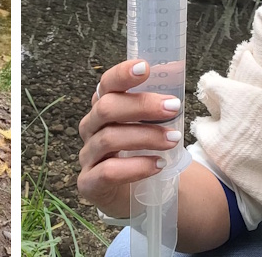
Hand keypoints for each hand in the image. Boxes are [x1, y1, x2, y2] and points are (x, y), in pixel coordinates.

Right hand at [76, 59, 183, 217]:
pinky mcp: (89, 183)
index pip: (106, 85)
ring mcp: (87, 156)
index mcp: (103, 108)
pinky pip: (108, 172)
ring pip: (109, 139)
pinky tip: (158, 164)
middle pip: (107, 109)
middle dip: (142, 105)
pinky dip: (136, 167)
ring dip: (146, 136)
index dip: (122, 74)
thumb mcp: (152, 125)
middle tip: (174, 106)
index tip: (145, 67)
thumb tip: (174, 69)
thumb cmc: (142, 151)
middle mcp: (90, 128)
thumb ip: (159, 102)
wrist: (136, 195)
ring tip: (174, 139)